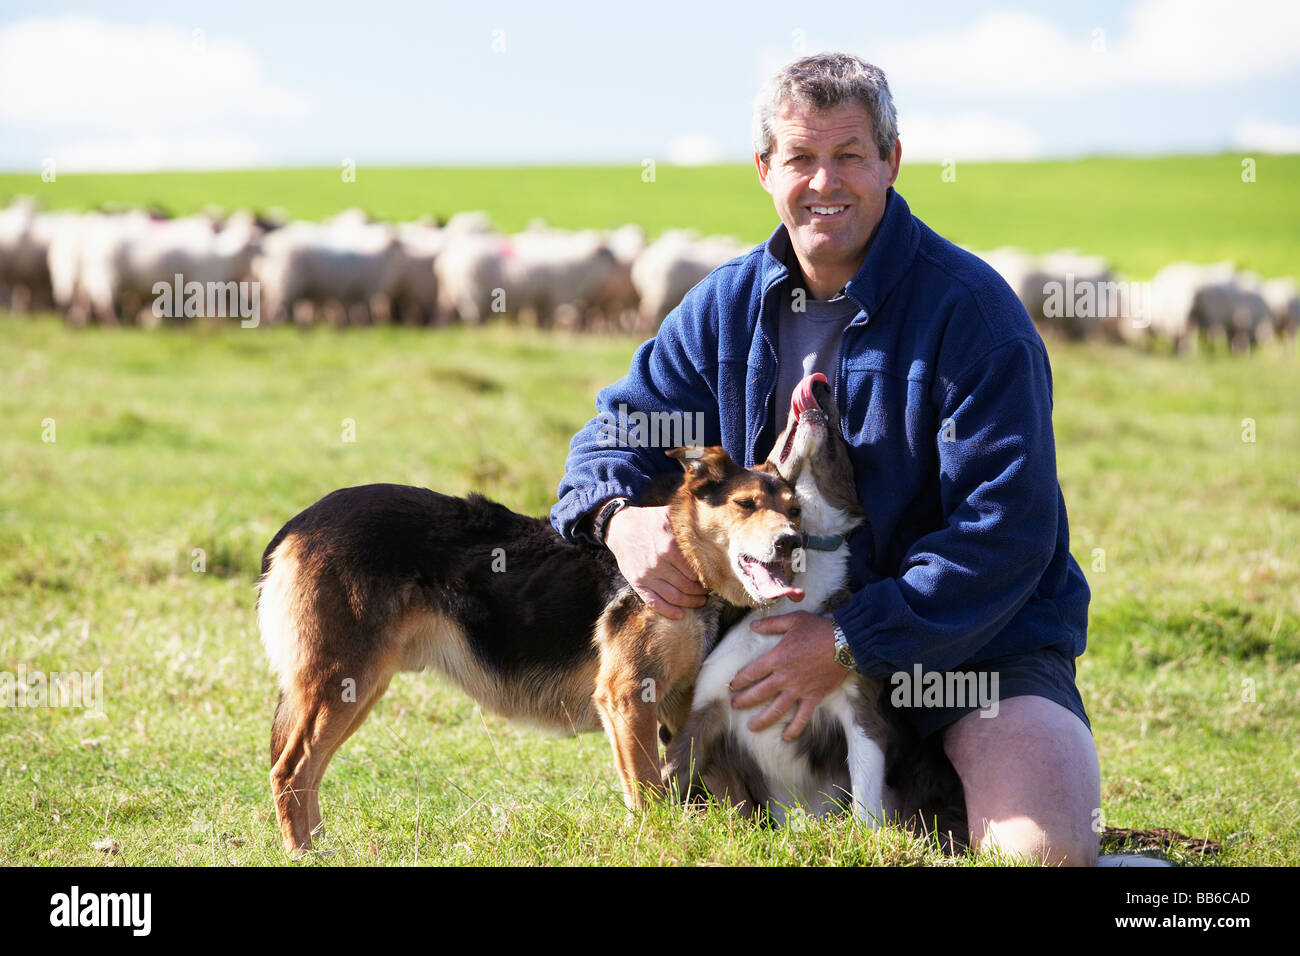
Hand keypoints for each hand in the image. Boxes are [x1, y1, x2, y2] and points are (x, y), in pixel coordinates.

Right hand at [605, 504, 707, 619]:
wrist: (621, 528)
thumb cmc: (650, 521)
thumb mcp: (670, 516)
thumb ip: (690, 523)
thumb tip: (712, 528)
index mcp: (670, 546)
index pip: (696, 570)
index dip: (708, 577)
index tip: (715, 578)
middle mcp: (659, 563)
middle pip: (688, 585)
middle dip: (702, 591)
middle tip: (710, 590)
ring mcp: (647, 575)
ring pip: (674, 597)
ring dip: (691, 602)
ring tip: (700, 601)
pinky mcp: (637, 583)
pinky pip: (654, 603)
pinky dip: (669, 612)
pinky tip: (681, 614)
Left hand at [729, 612, 846, 739]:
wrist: (846, 642)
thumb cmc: (819, 629)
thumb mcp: (793, 620)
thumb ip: (771, 624)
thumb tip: (753, 626)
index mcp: (777, 657)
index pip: (752, 672)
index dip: (739, 680)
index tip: (731, 685)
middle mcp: (785, 676)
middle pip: (759, 693)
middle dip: (744, 701)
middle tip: (734, 706)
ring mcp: (799, 689)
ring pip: (776, 710)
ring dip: (762, 720)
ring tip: (751, 727)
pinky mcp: (813, 697)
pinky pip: (802, 717)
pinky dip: (794, 729)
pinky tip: (786, 738)